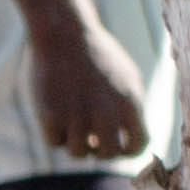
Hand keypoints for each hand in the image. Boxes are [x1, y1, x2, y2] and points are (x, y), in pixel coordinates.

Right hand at [20, 12, 141, 164]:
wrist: (66, 35)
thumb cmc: (99, 55)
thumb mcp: (128, 78)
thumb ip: (132, 108)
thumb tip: (132, 138)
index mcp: (130, 104)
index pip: (139, 145)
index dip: (129, 151)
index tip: (120, 148)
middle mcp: (106, 113)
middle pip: (108, 155)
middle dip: (101, 151)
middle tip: (93, 141)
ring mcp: (77, 115)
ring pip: (79, 153)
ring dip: (76, 144)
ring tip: (74, 127)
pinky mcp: (50, 114)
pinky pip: (55, 142)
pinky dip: (55, 134)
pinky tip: (57, 118)